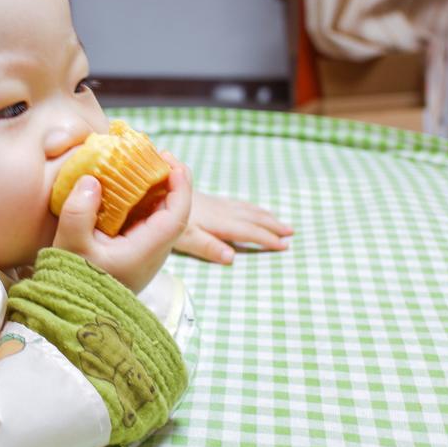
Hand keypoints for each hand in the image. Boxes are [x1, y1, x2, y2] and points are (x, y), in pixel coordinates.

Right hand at [52, 153, 191, 292]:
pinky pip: (148, 222)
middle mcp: (153, 253)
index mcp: (147, 250)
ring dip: (157, 190)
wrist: (73, 314)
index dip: (180, 185)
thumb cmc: (73, 281)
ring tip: (141, 166)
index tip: (169, 161)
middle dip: (170, 181)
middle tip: (155, 155)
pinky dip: (143, 202)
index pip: (178, 214)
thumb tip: (91, 179)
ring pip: (162, 217)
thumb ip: (79, 211)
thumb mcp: (71, 245)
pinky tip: (127, 188)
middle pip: (175, 212)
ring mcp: (146, 255)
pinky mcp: (135, 254)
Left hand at [173, 193, 293, 264]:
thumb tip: (232, 258)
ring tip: (278, 221)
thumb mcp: (184, 237)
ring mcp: (214, 204)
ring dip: (264, 215)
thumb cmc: (165, 219)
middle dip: (272, 225)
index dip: (267, 238)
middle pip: (251, 218)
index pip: (248, 231)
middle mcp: (220, 211)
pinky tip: (249, 208)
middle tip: (291, 232)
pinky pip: (236, 203)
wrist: (156, 188)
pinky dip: (249, 207)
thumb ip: (207, 247)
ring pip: (245, 209)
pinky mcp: (207, 200)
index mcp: (219, 222)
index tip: (285, 245)